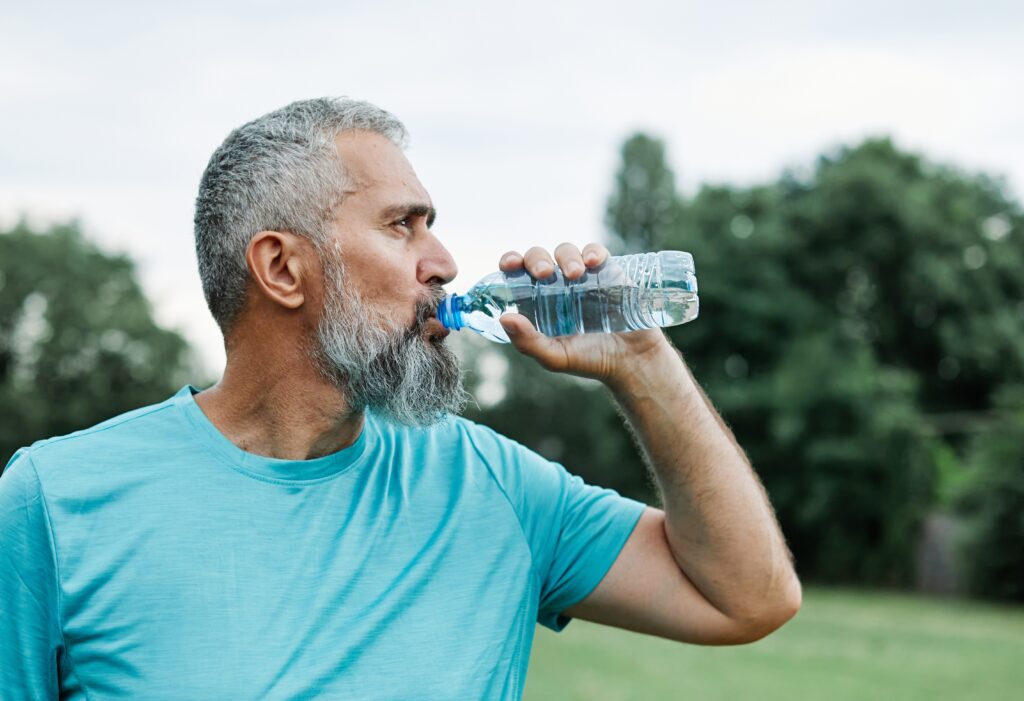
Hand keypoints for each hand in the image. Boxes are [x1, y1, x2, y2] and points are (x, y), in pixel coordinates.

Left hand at [497, 242, 669, 383]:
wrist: (632, 361)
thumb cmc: (590, 361)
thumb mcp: (556, 358)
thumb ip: (528, 342)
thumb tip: (505, 318)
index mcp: (537, 302)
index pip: (518, 275)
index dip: (511, 263)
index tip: (511, 264)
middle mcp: (556, 286)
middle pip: (539, 258)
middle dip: (537, 259)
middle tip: (544, 273)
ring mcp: (582, 277)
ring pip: (566, 252)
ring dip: (566, 257)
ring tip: (575, 274)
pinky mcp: (607, 272)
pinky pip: (597, 253)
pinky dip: (593, 252)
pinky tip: (593, 262)